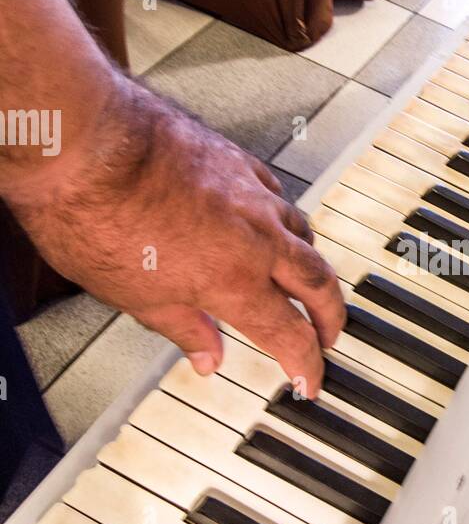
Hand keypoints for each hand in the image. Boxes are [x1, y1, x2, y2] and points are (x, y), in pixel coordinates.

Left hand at [5, 76, 344, 395]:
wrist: (83, 144)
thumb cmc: (97, 215)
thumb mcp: (136, 298)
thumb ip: (184, 329)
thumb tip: (208, 356)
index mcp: (234, 281)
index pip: (290, 334)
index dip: (305, 364)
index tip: (308, 380)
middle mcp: (255, 238)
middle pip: (317, 282)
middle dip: (330, 315)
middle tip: (330, 333)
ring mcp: (251, 194)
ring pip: (303, 233)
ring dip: (311, 263)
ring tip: (307, 278)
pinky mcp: (237, 160)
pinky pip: (277, 193)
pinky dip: (283, 217)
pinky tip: (271, 218)